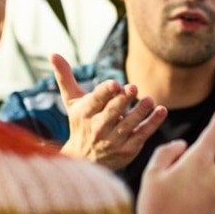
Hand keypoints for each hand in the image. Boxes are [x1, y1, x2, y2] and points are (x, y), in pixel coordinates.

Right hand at [52, 53, 166, 169]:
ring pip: (129, 124)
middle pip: (112, 112)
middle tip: (133, 88)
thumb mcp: (71, 100)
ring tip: (149, 100)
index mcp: (85, 113)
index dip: (105, 92)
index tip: (114, 84)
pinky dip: (153, 123)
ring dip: (140, 111)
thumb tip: (53, 53)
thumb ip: (65, 77)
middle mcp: (98, 128)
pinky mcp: (128, 149)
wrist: (84, 159)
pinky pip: (142, 134)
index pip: (96, 100)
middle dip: (123, 100)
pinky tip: (161, 111)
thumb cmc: (80, 122)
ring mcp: (113, 140)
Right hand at [136, 95, 214, 213]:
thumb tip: (182, 146)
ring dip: (189, 188)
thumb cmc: (156, 208)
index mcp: (200, 160)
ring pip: (204, 182)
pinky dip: (195, 205)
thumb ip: (168, 152)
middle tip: (165, 188)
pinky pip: (207, 200)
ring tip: (170, 206)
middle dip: (186, 169)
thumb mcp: (152, 173)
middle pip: (202, 162)